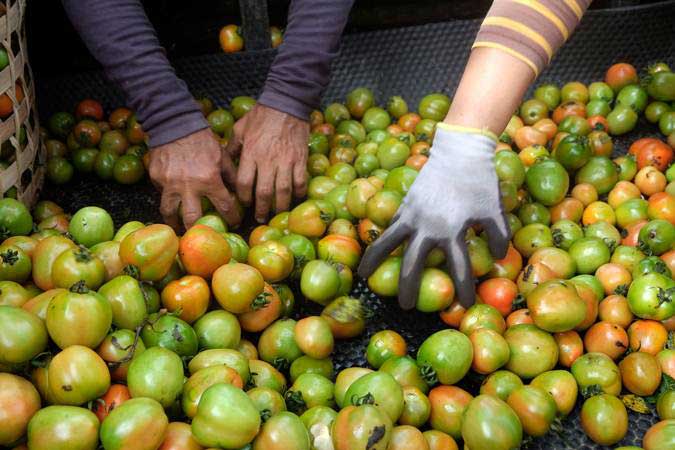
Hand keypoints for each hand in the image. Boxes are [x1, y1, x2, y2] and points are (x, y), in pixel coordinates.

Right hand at [148, 128, 240, 229]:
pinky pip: (160, 193)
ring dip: (174, 223)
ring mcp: (170, 183)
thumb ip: (231, 176)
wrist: (175, 123)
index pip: (224, 206)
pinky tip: (171, 200)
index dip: (231, 217)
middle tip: (201, 237)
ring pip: (169, 212)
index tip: (235, 223)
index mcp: (210, 180)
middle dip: (198, 231)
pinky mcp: (156, 178)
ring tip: (178, 230)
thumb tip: (239, 193)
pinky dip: (166, 198)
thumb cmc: (202, 139)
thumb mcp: (222, 155)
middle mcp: (189, 186)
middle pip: (192, 219)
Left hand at [226, 104, 308, 221]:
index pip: (245, 184)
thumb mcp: (240, 129)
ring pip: (283, 191)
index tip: (243, 204)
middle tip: (260, 218)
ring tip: (277, 215)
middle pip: (264, 192)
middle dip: (262, 209)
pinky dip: (298, 193)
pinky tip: (295, 199)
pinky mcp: (300, 159)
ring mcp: (286, 161)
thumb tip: (224, 163)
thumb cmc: (261, 115)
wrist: (286, 103)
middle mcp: (268, 161)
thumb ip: (232, 148)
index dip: (244, 198)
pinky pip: (300, 181)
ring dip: (280, 206)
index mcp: (251, 154)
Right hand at [357, 126, 509, 309]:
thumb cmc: (479, 182)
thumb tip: (498, 257)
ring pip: (387, 243)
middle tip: (406, 308)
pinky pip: (389, 226)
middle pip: (412, 264)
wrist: (458, 151)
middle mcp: (427, 228)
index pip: (458, 269)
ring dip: (374, 261)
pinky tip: (375, 249)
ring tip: (364, 277)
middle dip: (408, 288)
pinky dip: (381, 238)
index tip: (464, 304)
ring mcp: (412, 215)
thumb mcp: (494, 210)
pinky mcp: (404, 204)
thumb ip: (498, 236)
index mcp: (452, 232)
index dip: (463, 290)